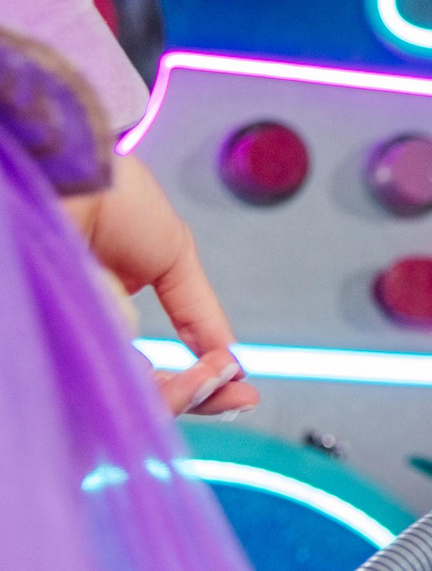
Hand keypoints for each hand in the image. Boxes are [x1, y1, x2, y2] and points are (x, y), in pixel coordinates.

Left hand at [60, 155, 256, 415]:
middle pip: (144, 391)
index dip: (203, 384)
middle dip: (195, 398)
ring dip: (175, 393)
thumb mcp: (174, 254)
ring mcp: (72, 336)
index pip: (161, 366)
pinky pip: (97, 375)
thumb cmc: (115, 196)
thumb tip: (219, 357)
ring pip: (124, 392)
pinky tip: (167, 368)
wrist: (77, 172)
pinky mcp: (50, 338)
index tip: (242, 394)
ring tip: (208, 377)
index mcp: (116, 312)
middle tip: (233, 398)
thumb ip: (196, 310)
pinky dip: (138, 381)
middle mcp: (92, 331)